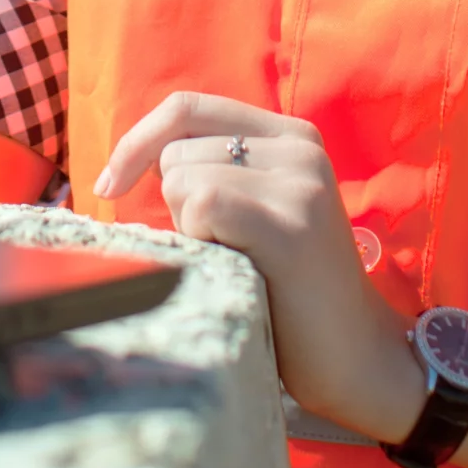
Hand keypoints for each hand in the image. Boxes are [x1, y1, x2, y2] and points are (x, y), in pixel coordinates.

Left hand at [96, 92, 425, 441]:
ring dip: (190, 228)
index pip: (186, 107)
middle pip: (176, 149)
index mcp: (290, 136)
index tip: (109, 185)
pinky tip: (237, 266)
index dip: (138, 139)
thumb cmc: (289, 292)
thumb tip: (124, 163)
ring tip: (238, 260)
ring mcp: (299, 182)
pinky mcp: (291, 223)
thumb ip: (216, 171)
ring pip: (182, 177)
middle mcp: (299, 147)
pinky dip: (200, 238)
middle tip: (224, 249)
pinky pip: (203, 203)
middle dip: (176, 205)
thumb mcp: (257, 210)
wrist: (359, 360)